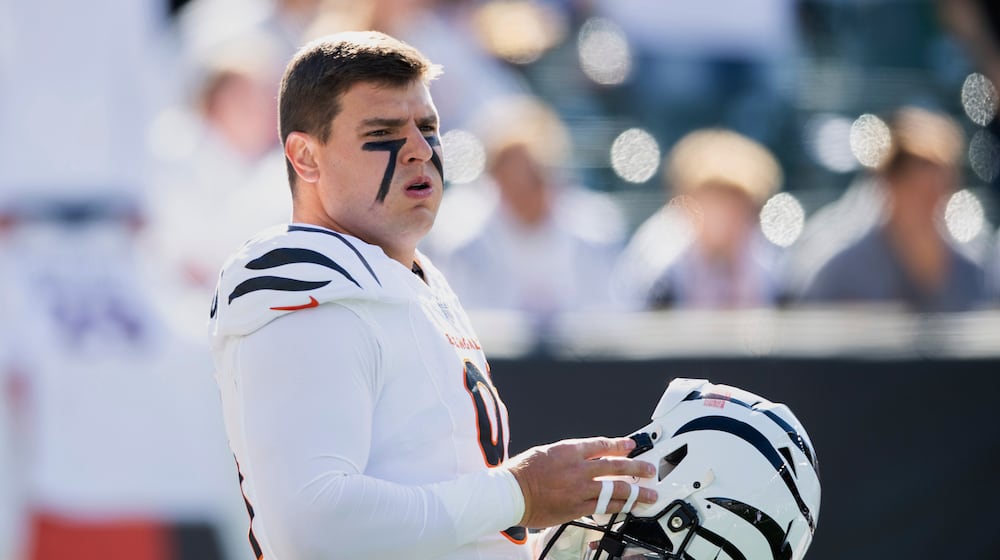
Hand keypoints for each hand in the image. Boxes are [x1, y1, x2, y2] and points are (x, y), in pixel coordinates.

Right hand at [505, 437, 657, 528]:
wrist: (510, 492)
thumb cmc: (522, 472)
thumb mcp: (546, 453)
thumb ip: (568, 456)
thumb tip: (585, 458)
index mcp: (569, 450)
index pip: (601, 445)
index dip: (619, 445)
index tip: (631, 445)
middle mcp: (578, 468)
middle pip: (615, 466)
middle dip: (636, 468)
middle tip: (650, 469)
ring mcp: (579, 488)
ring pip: (615, 489)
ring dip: (636, 492)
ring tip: (649, 494)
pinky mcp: (577, 507)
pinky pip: (604, 506)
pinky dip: (619, 506)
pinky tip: (629, 507)